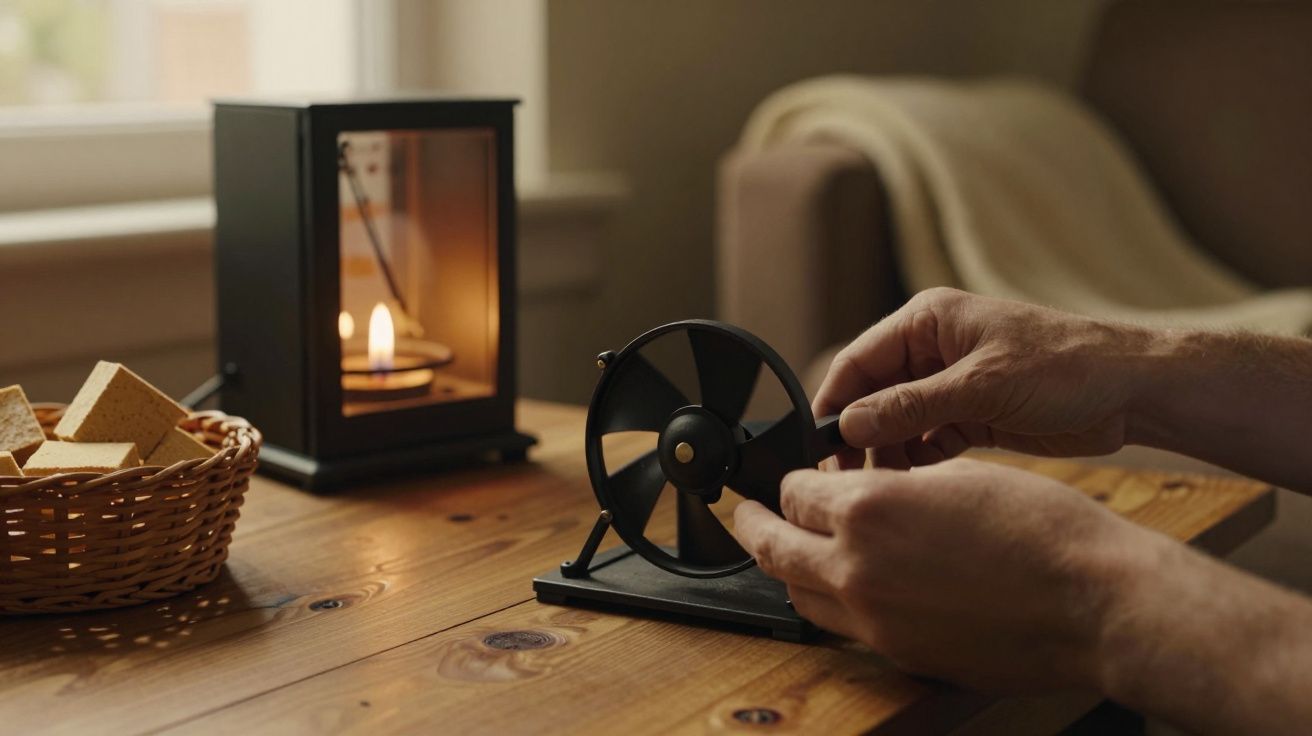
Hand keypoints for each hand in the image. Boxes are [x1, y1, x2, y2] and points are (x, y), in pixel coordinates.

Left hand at [732, 458, 1149, 692]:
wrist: (1096, 601)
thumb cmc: (1042, 529)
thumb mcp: (956, 477)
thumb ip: (893, 485)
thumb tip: (863, 490)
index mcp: (867, 510)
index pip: (793, 492)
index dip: (792, 479)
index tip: (794, 476)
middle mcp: (856, 568)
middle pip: (773, 547)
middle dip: (754, 525)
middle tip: (743, 514)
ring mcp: (874, 620)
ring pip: (799, 595)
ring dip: (788, 569)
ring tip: (789, 551)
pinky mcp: (900, 655)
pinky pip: (844, 627)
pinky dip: (832, 602)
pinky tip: (851, 586)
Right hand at [814, 287, 1154, 468]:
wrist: (1132, 392)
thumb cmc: (1065, 368)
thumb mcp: (981, 386)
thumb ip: (911, 406)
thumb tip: (849, 424)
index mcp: (927, 322)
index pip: (859, 361)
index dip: (835, 403)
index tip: (818, 444)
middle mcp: (933, 350)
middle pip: (873, 395)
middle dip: (859, 435)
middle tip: (847, 479)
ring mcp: (951, 384)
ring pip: (897, 423)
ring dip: (888, 454)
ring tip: (883, 489)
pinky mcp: (972, 415)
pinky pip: (927, 440)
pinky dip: (918, 462)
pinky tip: (916, 485)